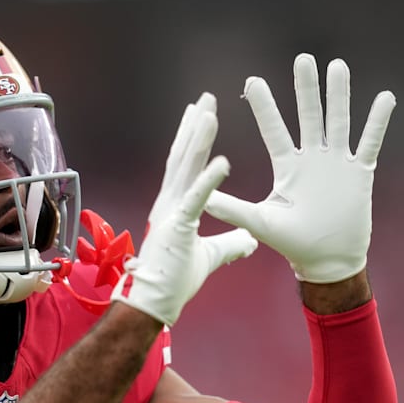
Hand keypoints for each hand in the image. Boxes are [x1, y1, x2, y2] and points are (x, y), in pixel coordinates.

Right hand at [112, 93, 257, 325]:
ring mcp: (171, 212)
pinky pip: (197, 199)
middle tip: (207, 99)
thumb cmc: (174, 282)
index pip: (185, 165)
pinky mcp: (177, 226)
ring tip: (209, 112)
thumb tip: (250, 241)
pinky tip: (223, 161)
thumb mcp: (211, 257)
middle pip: (184, 157)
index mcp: (175, 206)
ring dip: (199, 139)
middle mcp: (168, 202)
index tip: (201, 115)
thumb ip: (230, 245)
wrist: (152, 303)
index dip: (193, 139)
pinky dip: (209, 179)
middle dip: (196, 127)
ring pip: (187, 168)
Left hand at [205, 54, 395, 282]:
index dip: (265, 107)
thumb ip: (234, 208)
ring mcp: (337, 164)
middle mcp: (312, 159)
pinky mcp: (360, 174)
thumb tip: (203, 199)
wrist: (327, 261)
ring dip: (339, 96)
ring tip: (337, 65)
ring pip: (338, 122)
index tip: (252, 80)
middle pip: (308, 116)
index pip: (274, 130)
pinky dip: (377, 122)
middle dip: (305, 89)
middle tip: (301, 59)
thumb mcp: (260, 222)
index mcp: (287, 167)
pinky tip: (385, 97)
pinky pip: (370, 143)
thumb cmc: (292, 242)